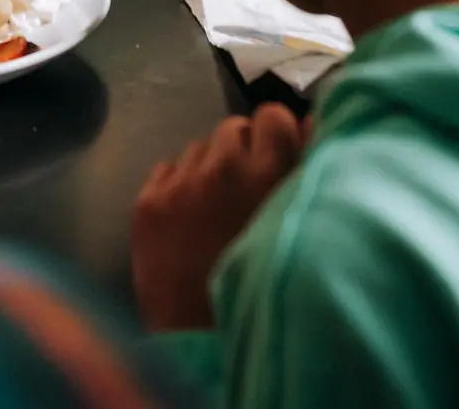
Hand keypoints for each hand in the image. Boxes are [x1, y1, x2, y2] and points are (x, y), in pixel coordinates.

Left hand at [132, 104, 305, 331]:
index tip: (277, 160)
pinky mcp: (147, 203)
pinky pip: (167, 169)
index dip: (276, 137)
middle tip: (247, 189)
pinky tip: (190, 219)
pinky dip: (180, 185)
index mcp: (267, 172)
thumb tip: (311, 123)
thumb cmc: (268, 281)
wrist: (208, 342)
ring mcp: (178, 184)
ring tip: (218, 208)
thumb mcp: (300, 223)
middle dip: (242, 152)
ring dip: (210, 168)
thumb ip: (307, 168)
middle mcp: (220, 167)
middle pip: (233, 128)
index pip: (272, 116)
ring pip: (198, 148)